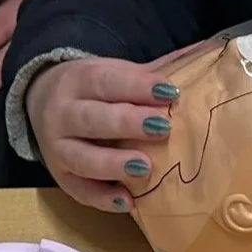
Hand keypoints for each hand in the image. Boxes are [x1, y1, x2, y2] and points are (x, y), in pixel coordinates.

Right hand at [25, 54, 182, 212]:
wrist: (42, 101)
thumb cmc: (96, 90)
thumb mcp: (118, 72)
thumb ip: (156, 70)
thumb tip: (209, 50)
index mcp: (79, 80)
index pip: (107, 81)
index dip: (138, 87)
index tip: (171, 92)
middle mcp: (61, 113)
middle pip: (91, 119)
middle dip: (126, 123)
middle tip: (162, 128)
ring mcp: (57, 148)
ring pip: (81, 158)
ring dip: (113, 164)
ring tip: (145, 167)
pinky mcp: (60, 177)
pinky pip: (78, 191)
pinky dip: (102, 199)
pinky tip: (128, 202)